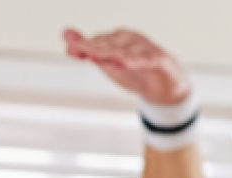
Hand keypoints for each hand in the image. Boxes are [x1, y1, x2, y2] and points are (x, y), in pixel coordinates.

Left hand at [63, 28, 192, 104]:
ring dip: (111, 53)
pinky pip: (146, 60)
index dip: (83, 45)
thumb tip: (67, 45)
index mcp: (119, 39)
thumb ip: (89, 53)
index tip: (70, 47)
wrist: (164, 84)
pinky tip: (123, 62)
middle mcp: (132, 40)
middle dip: (93, 47)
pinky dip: (134, 61)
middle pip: (109, 44)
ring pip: (126, 51)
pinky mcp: (159, 60)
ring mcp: (146, 49)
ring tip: (95, 56)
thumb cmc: (134, 70)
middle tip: (79, 49)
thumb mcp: (108, 63)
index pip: (98, 41)